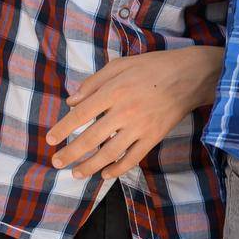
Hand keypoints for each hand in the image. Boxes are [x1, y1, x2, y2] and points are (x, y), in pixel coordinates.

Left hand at [45, 46, 223, 180]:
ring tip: (76, 173)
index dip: (63, 129)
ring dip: (90, 166)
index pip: (81, 114)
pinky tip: (105, 174)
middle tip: (56, 162)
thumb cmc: (152, 67)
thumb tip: (71, 101)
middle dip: (70, 154)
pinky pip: (133, 158)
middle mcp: (124, 111)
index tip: (50, 140)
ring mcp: (140, 126)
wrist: (188, 76)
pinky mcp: (154, 137)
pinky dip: (118, 169)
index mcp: (114, 91)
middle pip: (91, 138)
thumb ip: (93, 82)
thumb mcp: (120, 64)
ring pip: (110, 153)